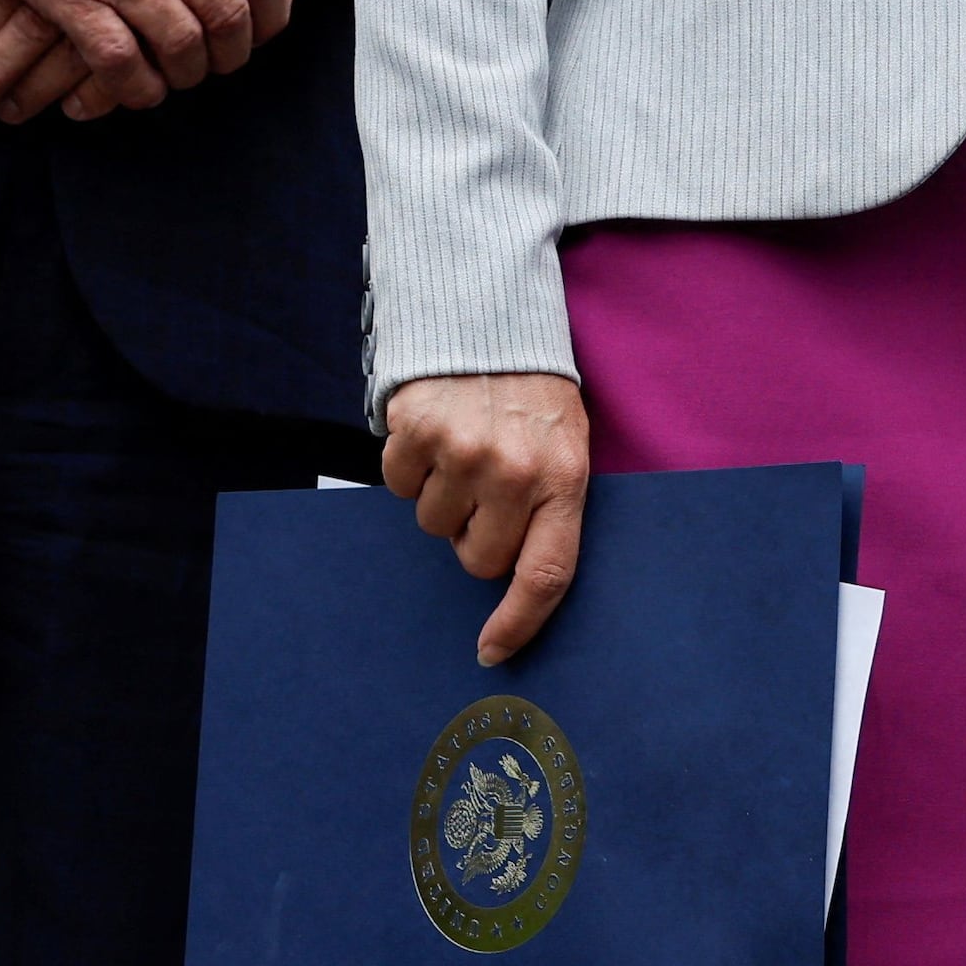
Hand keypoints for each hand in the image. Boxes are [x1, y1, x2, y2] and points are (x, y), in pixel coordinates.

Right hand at [0, 0, 291, 115]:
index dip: (274, 11)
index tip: (266, 28)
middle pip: (228, 13)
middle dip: (235, 50)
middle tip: (225, 59)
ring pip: (180, 43)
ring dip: (188, 71)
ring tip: (182, 72)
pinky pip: (117, 59)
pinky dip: (136, 85)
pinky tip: (138, 85)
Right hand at [383, 372, 591, 666]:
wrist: (491, 315)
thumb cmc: (534, 394)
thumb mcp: (566, 445)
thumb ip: (549, 508)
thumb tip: (515, 586)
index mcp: (563, 477)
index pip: (546, 574)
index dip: (518, 622)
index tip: (494, 651)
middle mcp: (513, 471)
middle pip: (478, 558)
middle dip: (478, 534)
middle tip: (488, 485)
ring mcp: (462, 451)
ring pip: (434, 525)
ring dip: (444, 496)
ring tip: (465, 446)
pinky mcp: (416, 431)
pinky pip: (399, 484)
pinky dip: (410, 466)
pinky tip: (436, 431)